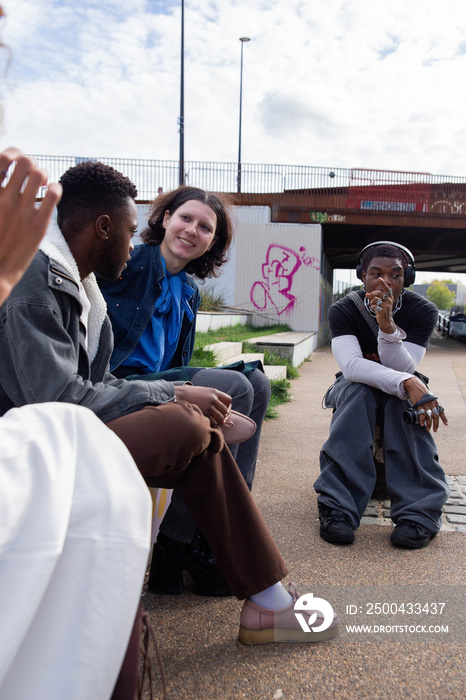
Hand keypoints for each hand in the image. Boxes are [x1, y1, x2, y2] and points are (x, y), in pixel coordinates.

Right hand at [0, 148, 61, 304]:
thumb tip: (4, 178)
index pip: (2, 157)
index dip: (12, 155)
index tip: (14, 163)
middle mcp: (3, 199)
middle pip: (24, 161)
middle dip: (30, 164)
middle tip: (31, 174)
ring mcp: (22, 211)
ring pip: (39, 174)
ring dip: (42, 174)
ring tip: (41, 183)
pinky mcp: (39, 225)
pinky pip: (53, 193)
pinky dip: (55, 188)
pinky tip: (51, 193)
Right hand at [174, 384, 231, 426]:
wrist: (178, 395)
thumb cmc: (189, 394)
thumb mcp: (203, 391)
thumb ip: (212, 398)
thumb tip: (220, 409)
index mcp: (214, 392)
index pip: (228, 400)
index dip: (227, 406)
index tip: (223, 409)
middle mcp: (213, 399)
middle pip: (225, 410)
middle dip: (223, 415)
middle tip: (218, 418)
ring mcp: (209, 407)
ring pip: (220, 418)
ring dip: (218, 421)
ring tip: (212, 421)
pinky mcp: (203, 414)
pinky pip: (213, 422)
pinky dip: (211, 424)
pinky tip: (206, 422)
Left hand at [365, 277, 395, 333]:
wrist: (386, 320)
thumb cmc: (382, 309)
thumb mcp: (378, 302)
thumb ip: (373, 297)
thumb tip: (367, 294)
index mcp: (389, 296)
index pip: (386, 288)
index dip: (383, 283)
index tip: (379, 278)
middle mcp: (389, 300)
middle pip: (377, 293)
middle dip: (372, 296)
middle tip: (372, 299)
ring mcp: (387, 305)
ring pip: (375, 300)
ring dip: (372, 303)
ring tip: (375, 306)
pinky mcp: (383, 311)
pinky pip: (374, 306)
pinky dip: (372, 308)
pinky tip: (375, 310)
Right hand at [403, 376, 447, 431]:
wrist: (415, 386)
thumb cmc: (422, 392)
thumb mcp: (429, 397)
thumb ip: (431, 403)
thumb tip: (431, 411)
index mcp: (435, 402)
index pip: (441, 411)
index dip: (444, 418)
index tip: (446, 424)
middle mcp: (432, 404)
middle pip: (436, 416)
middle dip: (436, 424)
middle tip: (435, 430)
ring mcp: (426, 405)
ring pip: (429, 417)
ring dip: (429, 424)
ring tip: (428, 429)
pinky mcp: (419, 405)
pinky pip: (422, 415)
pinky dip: (422, 420)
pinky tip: (422, 424)